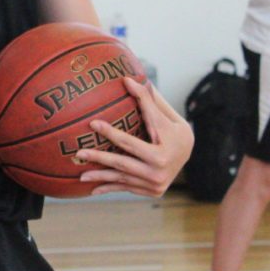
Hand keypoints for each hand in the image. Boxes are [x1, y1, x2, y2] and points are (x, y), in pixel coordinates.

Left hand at [75, 78, 193, 196]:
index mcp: (162, 153)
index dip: (111, 132)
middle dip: (99, 157)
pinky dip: (109, 188)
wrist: (189, 153)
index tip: (92, 123)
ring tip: (80, 174)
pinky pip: (126, 188)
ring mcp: (155, 184)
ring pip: (122, 178)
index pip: (130, 141)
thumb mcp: (165, 115)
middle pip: (122, 163)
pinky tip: (93, 190)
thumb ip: (147, 100)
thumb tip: (126, 79)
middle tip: (79, 151)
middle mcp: (159, 172)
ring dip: (99, 176)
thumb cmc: (174, 128)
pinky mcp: (151, 191)